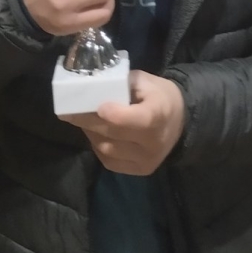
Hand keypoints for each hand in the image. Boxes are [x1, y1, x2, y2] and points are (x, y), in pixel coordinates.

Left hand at [63, 70, 185, 174]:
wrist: (181, 122)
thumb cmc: (160, 96)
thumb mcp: (146, 82)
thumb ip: (121, 83)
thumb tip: (92, 86)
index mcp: (159, 115)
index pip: (138, 120)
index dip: (116, 115)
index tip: (99, 106)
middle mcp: (153, 142)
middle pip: (114, 134)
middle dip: (88, 121)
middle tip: (69, 111)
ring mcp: (146, 160)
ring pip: (107, 149)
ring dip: (90, 133)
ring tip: (82, 120)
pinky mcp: (139, 171)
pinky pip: (109, 161)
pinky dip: (97, 146)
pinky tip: (95, 133)